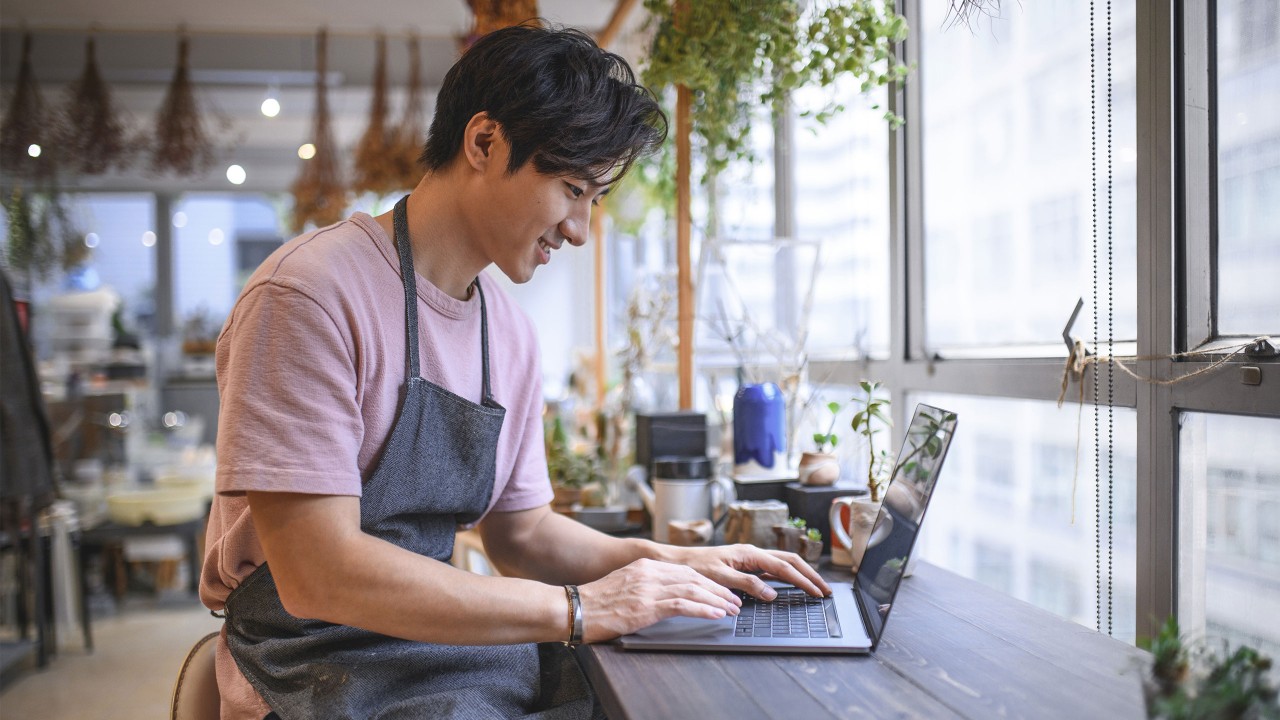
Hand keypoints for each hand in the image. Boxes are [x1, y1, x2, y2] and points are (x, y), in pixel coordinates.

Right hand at [576, 558, 742, 642]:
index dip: (707, 581)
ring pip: (693, 589)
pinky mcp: (646, 606)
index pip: (684, 571)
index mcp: (644, 566)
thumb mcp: (623, 586)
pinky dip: (704, 609)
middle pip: (693, 578)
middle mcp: (649, 573)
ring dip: (717, 600)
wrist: (573, 609)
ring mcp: (648, 589)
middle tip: (734, 600)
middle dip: (718, 589)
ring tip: (731, 608)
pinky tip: (716, 614)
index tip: (721, 590)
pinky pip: (683, 605)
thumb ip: (644, 586)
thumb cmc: (595, 604)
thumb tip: (665, 596)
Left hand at [664, 544, 832, 601]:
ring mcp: (750, 558)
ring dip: (801, 574)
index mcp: (749, 553)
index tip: (817, 591)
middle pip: (790, 560)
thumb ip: (747, 585)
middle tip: (825, 589)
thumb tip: (772, 593)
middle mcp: (752, 553)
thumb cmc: (694, 568)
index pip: (784, 567)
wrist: (678, 562)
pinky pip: (772, 569)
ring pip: (783, 563)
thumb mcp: (720, 578)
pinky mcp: (746, 564)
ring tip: (815, 586)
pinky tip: (792, 584)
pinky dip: (787, 576)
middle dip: (810, 574)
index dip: (803, 580)